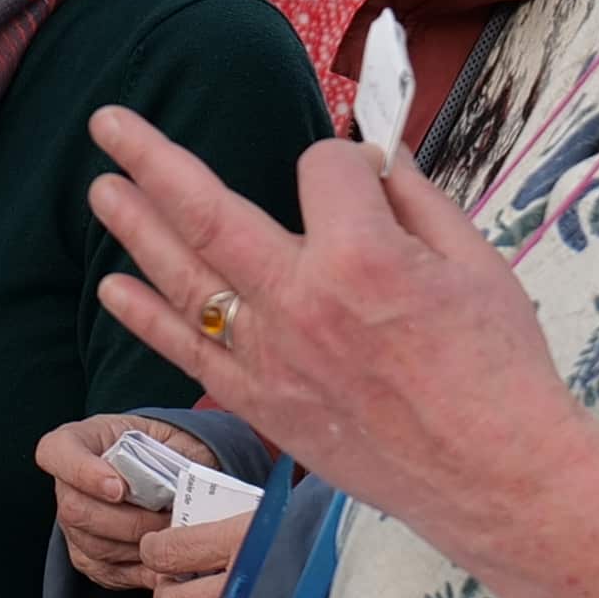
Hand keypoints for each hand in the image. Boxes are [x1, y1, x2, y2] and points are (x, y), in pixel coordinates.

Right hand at [39, 413, 177, 588]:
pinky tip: (166, 563)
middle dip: (129, 521)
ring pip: (93, 546)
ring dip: (140, 548)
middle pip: (75, 510)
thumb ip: (174, 454)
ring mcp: (73, 525)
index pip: (56, 453)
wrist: (172, 473)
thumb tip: (185, 485)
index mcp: (80, 442)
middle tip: (166, 519)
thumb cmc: (168, 450)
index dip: (82, 473)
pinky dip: (142, 571)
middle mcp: (68, 485)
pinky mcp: (88, 558)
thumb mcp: (174, 437)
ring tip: (174, 538)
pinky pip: (108, 572)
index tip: (119, 488)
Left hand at [85, 106, 598, 597]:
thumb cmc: (498, 367)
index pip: (322, 170)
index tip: (366, 174)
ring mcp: (272, 358)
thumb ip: (414, 197)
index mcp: (362, 258)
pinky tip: (114, 286)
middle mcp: (302, 304)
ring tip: (100, 188)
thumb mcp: (475, 260)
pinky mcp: (263, 404)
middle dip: (152, 160)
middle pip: (209, 213)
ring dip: (136, 229)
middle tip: (108, 123)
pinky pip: (188, 353)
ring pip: (185, 280)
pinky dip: (147, 316)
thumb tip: (371, 151)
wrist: (495, 474)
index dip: (345, 161)